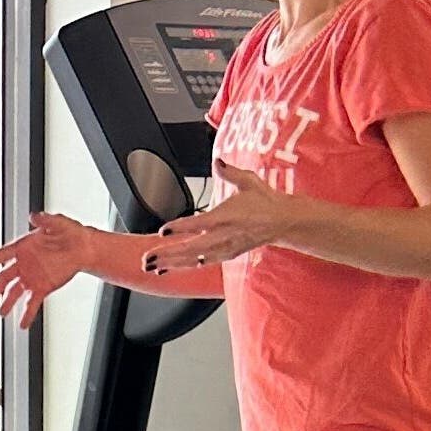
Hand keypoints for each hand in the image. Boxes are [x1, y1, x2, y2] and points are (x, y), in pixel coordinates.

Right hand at [0, 212, 100, 326]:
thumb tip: (34, 216)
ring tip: (2, 313)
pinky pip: (31, 303)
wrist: (84, 249)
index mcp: (24, 247)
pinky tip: (22, 324)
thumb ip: (45, 220)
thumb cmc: (71, 234)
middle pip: (5, 277)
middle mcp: (24, 264)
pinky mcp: (42, 288)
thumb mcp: (59, 223)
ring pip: (15, 292)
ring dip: (8, 303)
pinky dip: (27, 314)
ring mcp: (32, 277)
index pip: (3, 254)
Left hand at [139, 162, 297, 272]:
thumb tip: (218, 161)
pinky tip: (167, 269)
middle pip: (190, 248)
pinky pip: (201, 264)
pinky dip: (183, 267)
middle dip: (167, 254)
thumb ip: (229, 172)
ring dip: (170, 264)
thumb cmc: (265, 202)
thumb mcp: (248, 182)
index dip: (180, 228)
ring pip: (193, 259)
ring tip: (150, 267)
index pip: (199, 224)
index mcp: (226, 217)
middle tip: (147, 259)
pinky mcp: (225, 256)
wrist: (283, 222)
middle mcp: (222, 236)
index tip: (163, 231)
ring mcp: (223, 249)